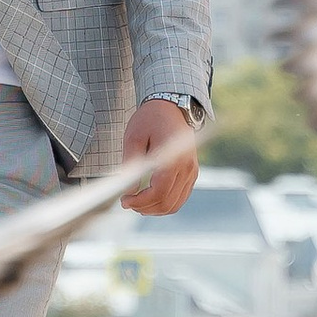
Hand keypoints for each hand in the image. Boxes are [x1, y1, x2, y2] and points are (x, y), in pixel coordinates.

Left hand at [120, 96, 200, 218]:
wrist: (171, 107)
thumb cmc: (150, 119)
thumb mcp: (134, 137)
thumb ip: (131, 163)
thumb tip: (128, 190)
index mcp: (173, 158)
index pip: (159, 192)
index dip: (141, 202)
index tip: (125, 201)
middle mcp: (186, 167)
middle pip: (167, 202)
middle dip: (145, 208)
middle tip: (128, 202)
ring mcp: (191, 171)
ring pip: (175, 204)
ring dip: (155, 208)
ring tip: (137, 202)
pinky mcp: (191, 173)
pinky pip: (179, 197)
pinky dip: (164, 202)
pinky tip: (150, 197)